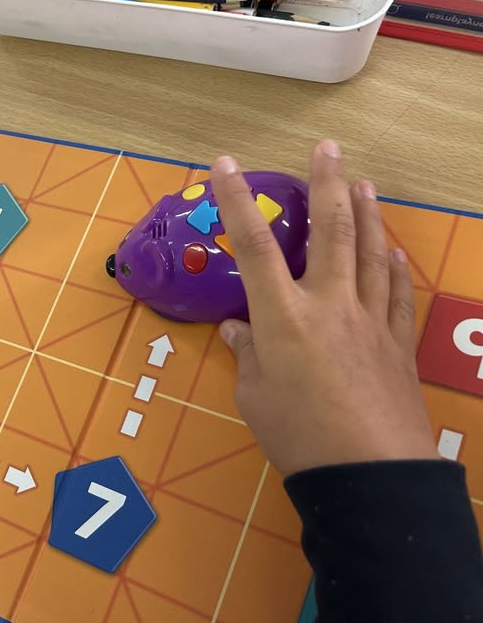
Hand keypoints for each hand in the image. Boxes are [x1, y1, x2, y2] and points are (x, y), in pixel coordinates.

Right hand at [211, 140, 437, 476]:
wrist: (369, 473)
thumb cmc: (299, 436)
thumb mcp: (255, 396)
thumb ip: (248, 354)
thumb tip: (238, 328)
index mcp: (284, 316)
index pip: (255, 245)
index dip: (238, 201)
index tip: (227, 165)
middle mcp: (329, 304)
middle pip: (330, 231)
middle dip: (326, 185)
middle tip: (327, 148)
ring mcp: (369, 320)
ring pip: (369, 252)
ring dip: (367, 212)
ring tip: (364, 181)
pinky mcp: (396, 342)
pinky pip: (396, 294)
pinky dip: (393, 267)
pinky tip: (393, 252)